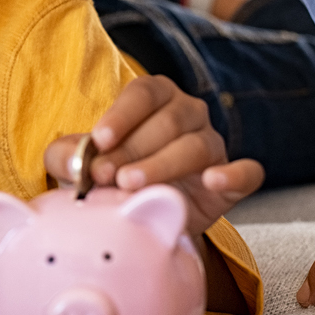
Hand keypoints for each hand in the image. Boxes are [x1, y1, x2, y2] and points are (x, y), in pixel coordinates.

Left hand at [44, 73, 263, 237]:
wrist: (144, 220)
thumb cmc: (111, 181)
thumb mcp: (81, 167)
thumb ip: (68, 157)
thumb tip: (73, 161)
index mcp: (155, 99)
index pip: (144, 93)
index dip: (122, 115)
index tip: (100, 141)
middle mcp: (189, 114)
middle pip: (168, 120)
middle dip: (133, 148)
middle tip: (106, 176)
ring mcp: (213, 145)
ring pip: (197, 146)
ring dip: (163, 164)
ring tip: (132, 185)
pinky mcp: (234, 180)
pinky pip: (246, 171)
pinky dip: (233, 174)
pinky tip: (212, 181)